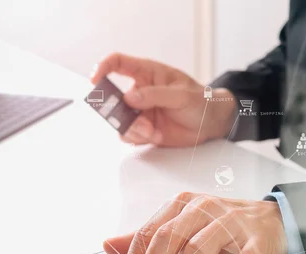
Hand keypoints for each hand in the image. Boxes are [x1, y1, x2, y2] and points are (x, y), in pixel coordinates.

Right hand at [90, 53, 236, 146]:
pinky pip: (129, 134)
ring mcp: (140, 111)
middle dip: (116, 111)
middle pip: (113, 97)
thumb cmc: (199, 102)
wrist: (210, 124)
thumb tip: (129, 97)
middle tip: (131, 119)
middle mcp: (140, 91)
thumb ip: (155, 95)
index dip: (103, 68)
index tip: (95, 81)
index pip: (118, 63)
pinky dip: (138, 138)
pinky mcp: (143, 129)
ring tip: (151, 131)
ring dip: (132, 128)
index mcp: (147, 73)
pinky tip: (154, 136)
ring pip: (120, 120)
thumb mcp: (181, 95)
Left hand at [103, 192, 287, 253]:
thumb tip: (108, 245)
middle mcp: (204, 209)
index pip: (148, 234)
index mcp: (182, 205)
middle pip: (168, 238)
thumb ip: (147, 237)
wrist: (272, 221)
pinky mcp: (257, 241)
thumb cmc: (220, 225)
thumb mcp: (181, 226)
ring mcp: (232, 223)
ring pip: (200, 248)